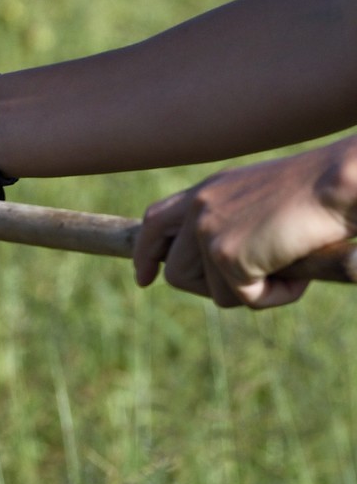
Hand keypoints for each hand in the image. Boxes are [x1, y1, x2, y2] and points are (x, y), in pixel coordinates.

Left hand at [132, 136, 356, 307]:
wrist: (342, 184)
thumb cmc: (320, 194)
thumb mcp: (264, 202)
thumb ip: (234, 224)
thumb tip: (218, 266)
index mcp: (205, 191)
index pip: (154, 223)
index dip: (145, 255)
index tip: (145, 280)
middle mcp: (198, 207)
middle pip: (177, 274)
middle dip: (213, 288)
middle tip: (256, 282)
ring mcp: (207, 231)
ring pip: (212, 293)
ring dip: (253, 291)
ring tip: (288, 264)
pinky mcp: (226, 255)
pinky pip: (247, 299)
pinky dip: (279, 294)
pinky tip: (298, 267)